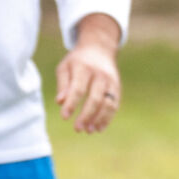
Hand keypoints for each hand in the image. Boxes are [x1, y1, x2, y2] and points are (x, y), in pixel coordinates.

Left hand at [56, 15, 121, 132]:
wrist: (99, 48)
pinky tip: (99, 127)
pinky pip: (114, 105)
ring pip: (108, 103)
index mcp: (83, 68)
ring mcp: (111, 81)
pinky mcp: (117, 87)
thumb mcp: (65, 67)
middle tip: (77, 129)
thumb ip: (63, 84)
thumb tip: (60, 102)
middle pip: (95, 98)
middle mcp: (100, 75)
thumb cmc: (77, 61)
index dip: (71, 104)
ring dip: (99, 119)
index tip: (64, 117)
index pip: (78, 89)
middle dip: (86, 115)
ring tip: (89, 131)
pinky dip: (108, 118)